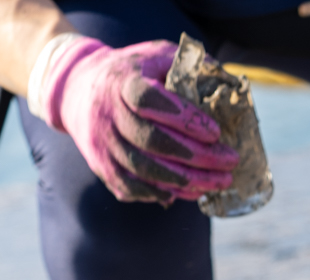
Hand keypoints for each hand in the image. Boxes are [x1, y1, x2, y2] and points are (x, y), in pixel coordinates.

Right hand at [42, 38, 238, 204]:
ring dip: (188, 181)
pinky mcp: (102, 167)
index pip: (150, 100)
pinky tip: (194, 192)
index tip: (216, 132)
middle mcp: (107, 114)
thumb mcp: (155, 56)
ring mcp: (102, 144)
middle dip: (198, 157)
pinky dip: (167, 194)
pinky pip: (135, 188)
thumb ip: (189, 66)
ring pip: (146, 170)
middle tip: (230, 161)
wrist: (78, 90)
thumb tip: (230, 84)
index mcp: (121, 82)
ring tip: (220, 181)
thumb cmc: (130, 73)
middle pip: (153, 141)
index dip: (185, 118)